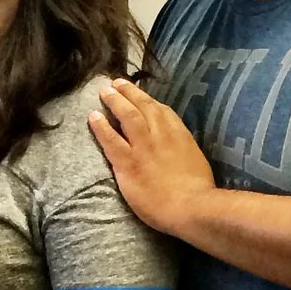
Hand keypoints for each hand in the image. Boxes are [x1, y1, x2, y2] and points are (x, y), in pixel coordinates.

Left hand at [90, 79, 218, 237]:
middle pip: (142, 106)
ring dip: (114, 101)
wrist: (191, 206)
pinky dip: (100, 126)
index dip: (147, 100)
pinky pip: (110, 139)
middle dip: (129, 92)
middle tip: (116, 83)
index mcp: (179, 134)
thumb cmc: (198, 190)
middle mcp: (161, 134)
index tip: (139, 94)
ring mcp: (143, 147)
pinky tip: (92, 117)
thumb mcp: (195, 160)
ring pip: (126, 116)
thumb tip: (177, 147)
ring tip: (104, 92)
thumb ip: (182, 149)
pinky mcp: (128, 163)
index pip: (161, 111)